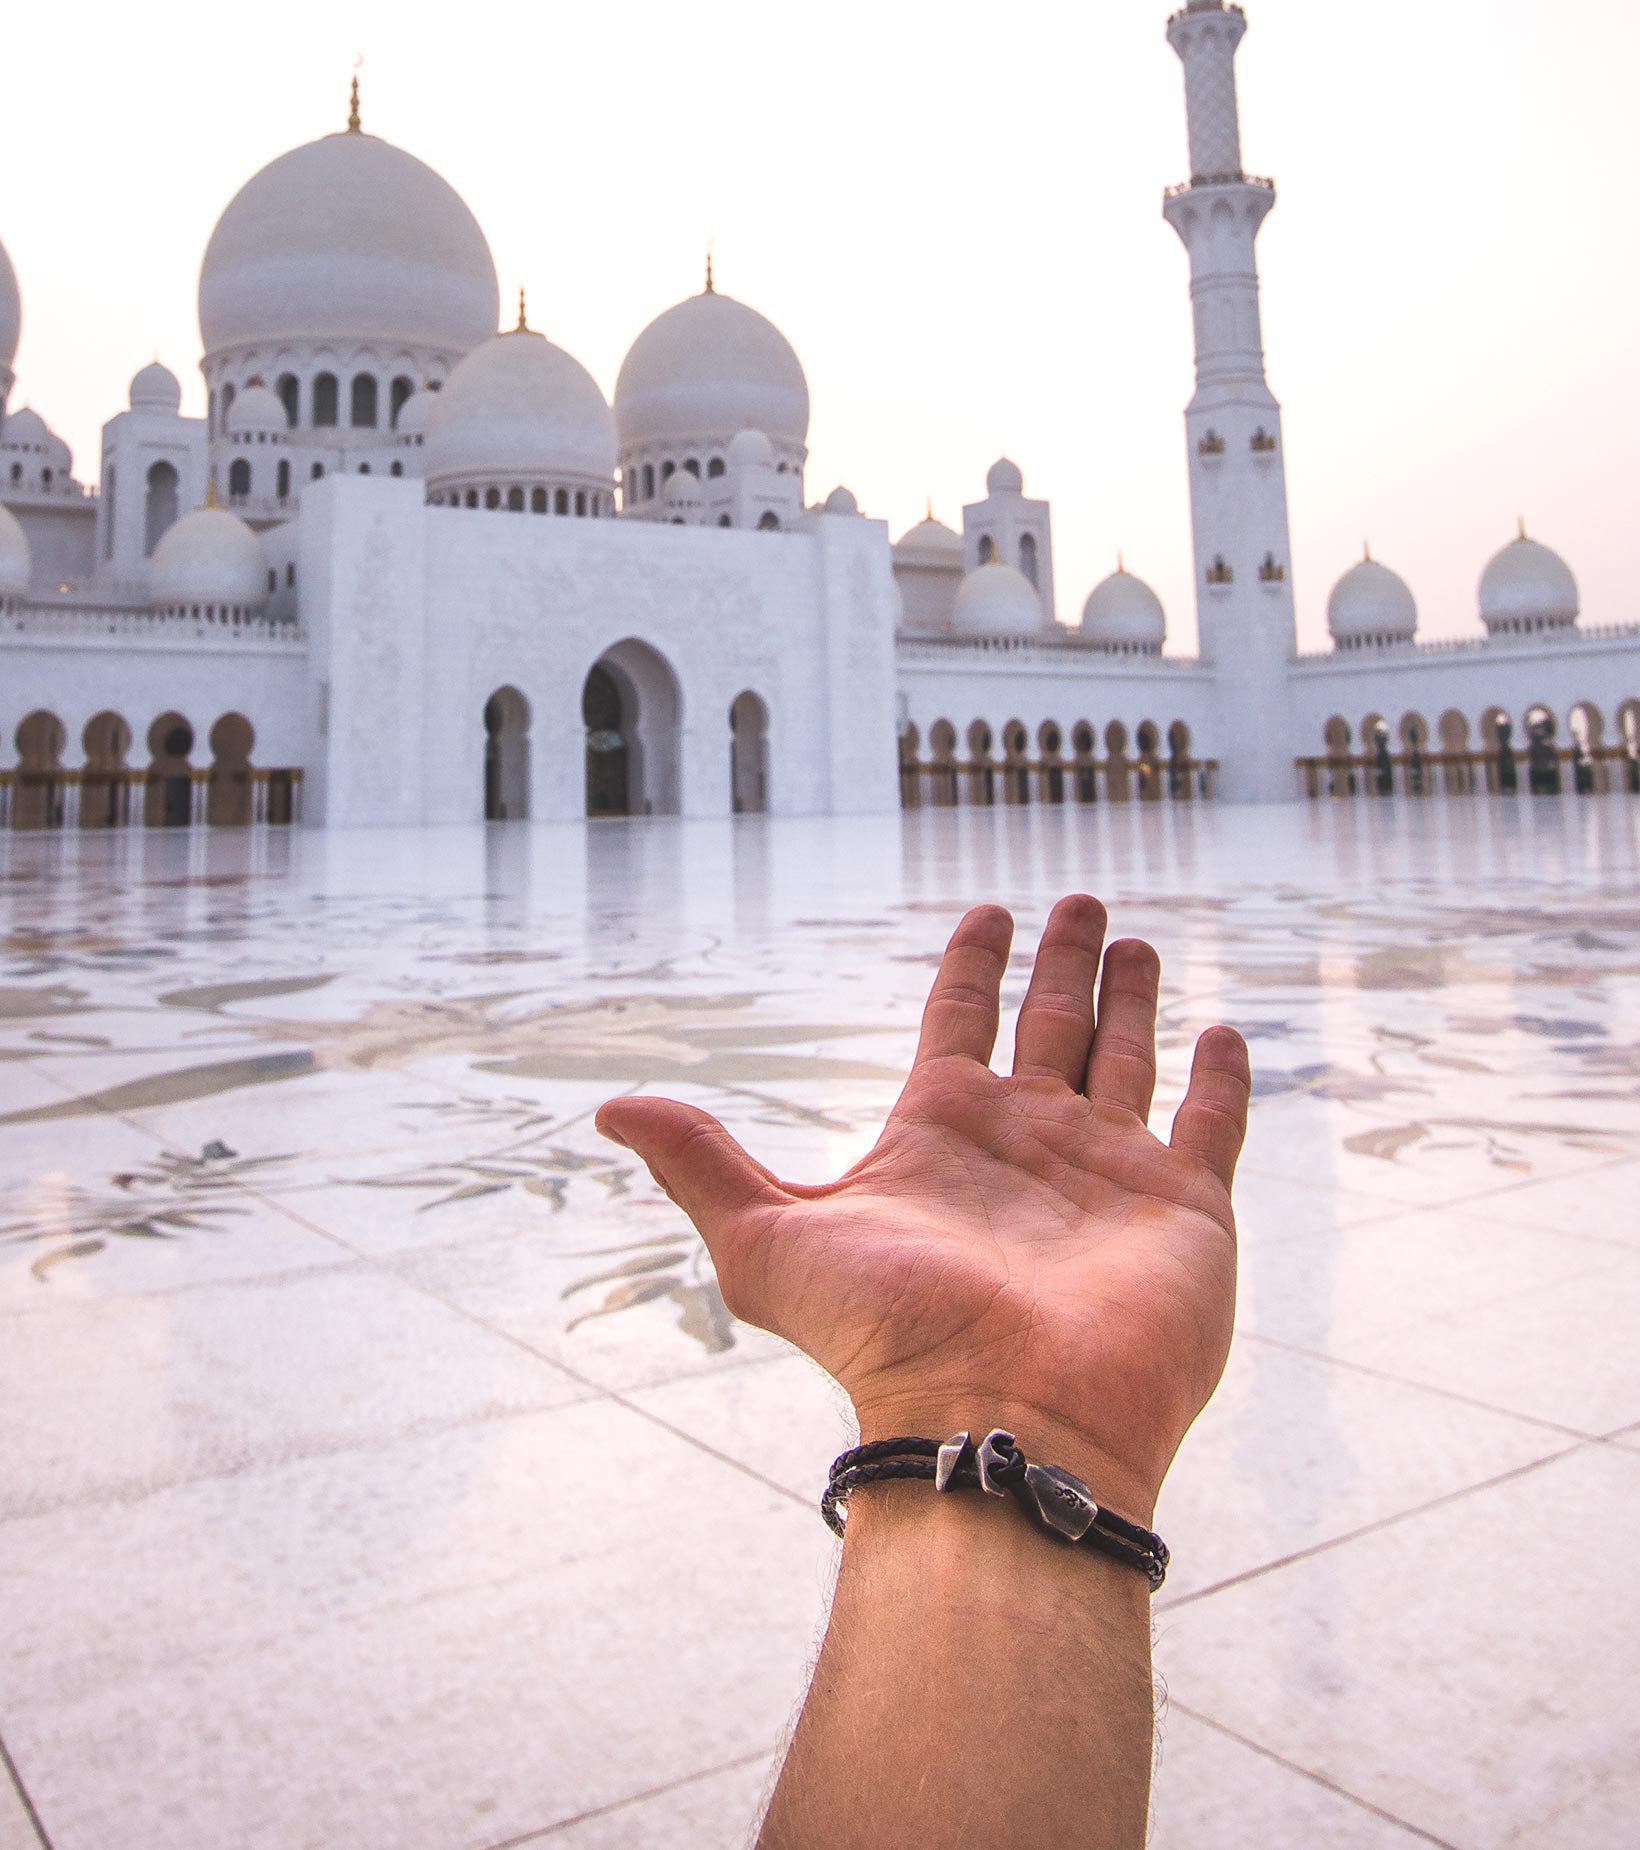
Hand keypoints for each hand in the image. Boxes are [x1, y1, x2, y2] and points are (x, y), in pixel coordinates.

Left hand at [595, 896, 1249, 1519]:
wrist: (1003, 1423)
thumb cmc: (886, 1337)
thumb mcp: (769, 1240)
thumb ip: (702, 1164)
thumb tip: (608, 1109)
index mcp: (941, 1134)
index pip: (957, 1023)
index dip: (970, 967)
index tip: (984, 912)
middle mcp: (1025, 1144)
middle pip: (1046, 1027)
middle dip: (1057, 963)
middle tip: (1075, 899)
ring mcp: (1107, 1176)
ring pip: (1125, 1060)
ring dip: (1130, 999)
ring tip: (1133, 938)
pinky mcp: (1184, 1210)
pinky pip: (1210, 1124)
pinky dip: (1221, 1079)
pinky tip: (1225, 1030)